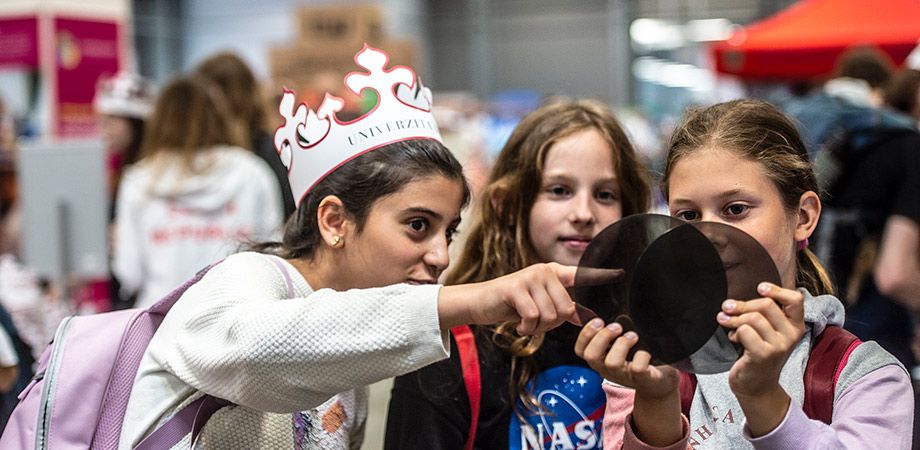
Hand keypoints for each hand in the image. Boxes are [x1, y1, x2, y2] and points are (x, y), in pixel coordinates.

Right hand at [438, 263, 620, 334]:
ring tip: (525, 322)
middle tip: (535, 323)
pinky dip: (526, 328)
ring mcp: (530, 277)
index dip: (601, 275)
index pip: (581, 274)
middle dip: (551, 324)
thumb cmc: (512, 305)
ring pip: (550, 315)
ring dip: (537, 328)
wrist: (480, 303)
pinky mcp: (516, 287)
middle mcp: (544, 270)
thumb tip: (587, 318)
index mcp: (553, 273)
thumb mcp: (539, 306)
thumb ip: (562, 308)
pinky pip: (533, 317)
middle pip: (565, 308)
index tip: (620, 273)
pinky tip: (518, 324)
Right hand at [575, 319, 678, 398]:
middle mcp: (608, 370)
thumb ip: (609, 332)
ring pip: (612, 363)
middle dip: (602, 336)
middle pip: (591, 356)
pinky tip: (646, 351)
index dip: (585, 334)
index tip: (599, 321)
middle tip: (617, 327)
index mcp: (600, 360)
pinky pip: (638, 369)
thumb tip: (601, 308)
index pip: (580, 350)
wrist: (659, 384)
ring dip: (622, 344)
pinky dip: (641, 356)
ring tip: (633, 336)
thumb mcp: (618, 347)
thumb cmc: (637, 359)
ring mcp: (625, 377)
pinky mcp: (643, 380)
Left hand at [718, 282, 803, 435]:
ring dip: (734, 319)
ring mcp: (779, 346)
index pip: (795, 299)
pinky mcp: (764, 355)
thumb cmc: (758, 353)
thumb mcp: (767, 332)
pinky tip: (733, 339)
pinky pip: (744, 331)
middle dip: (742, 305)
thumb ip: (762, 314)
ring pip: (752, 317)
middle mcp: (791, 335)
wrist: (756, 386)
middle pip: (765, 305)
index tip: (759, 288)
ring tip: (727, 324)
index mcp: (795, 326)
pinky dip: (734, 332)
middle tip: (727, 308)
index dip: (776, 290)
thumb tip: (733, 301)